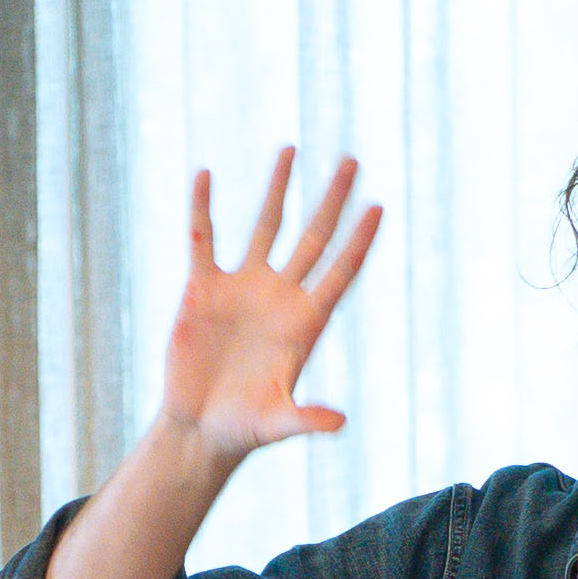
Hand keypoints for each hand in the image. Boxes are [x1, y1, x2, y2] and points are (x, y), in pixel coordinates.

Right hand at [158, 151, 383, 461]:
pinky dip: (203, 209)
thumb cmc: (245, 429)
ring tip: (291, 148)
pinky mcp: (203, 290)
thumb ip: (306, 418)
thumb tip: (339, 423)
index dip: (359, 241)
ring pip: (264, 226)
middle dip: (332, 200)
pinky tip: (205, 175)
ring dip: (278, 188)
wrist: (200, 427)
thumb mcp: (277, 423)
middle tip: (352, 160)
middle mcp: (279, 296)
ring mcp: (242, 288)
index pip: (339, 271)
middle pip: (312, 237)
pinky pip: (203, 239)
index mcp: (304, 323)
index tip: (378, 206)